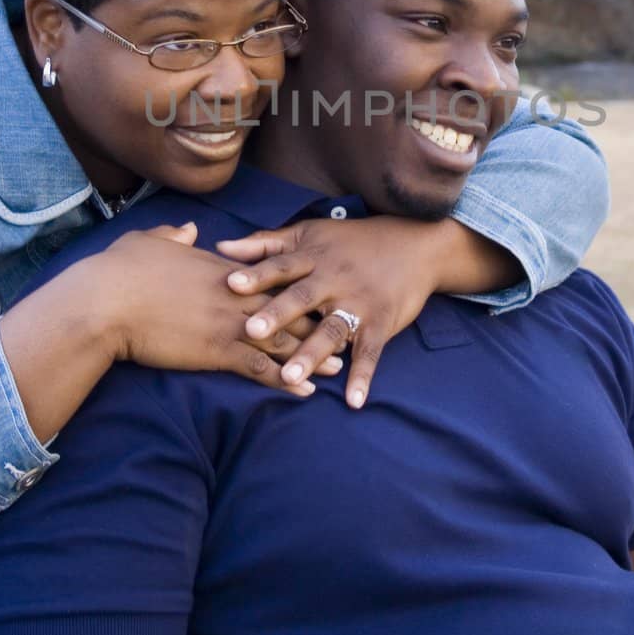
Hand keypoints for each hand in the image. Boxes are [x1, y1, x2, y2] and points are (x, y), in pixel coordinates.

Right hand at [77, 223, 334, 395]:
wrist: (106, 301)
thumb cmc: (121, 271)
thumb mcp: (151, 242)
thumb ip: (176, 235)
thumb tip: (189, 229)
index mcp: (221, 269)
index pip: (267, 277)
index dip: (293, 287)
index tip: (315, 292)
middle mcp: (234, 295)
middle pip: (287, 307)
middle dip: (317, 319)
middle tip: (344, 329)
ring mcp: (229, 323)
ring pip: (282, 339)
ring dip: (311, 353)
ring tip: (339, 366)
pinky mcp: (218, 350)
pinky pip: (261, 368)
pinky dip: (285, 379)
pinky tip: (305, 391)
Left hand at [217, 216, 445, 409]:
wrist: (413, 245)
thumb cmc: (350, 241)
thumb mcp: (309, 234)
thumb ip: (265, 244)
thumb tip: (220, 247)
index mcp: (312, 258)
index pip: (281, 267)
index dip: (256, 275)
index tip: (230, 283)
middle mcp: (333, 279)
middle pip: (302, 298)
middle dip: (278, 315)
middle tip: (252, 331)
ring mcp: (358, 302)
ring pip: (332, 329)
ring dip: (312, 353)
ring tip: (289, 377)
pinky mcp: (380, 323)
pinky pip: (370, 352)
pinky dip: (363, 376)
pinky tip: (353, 401)